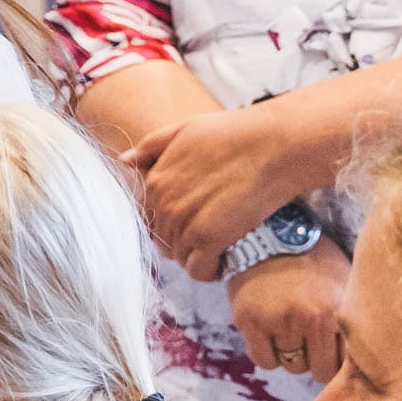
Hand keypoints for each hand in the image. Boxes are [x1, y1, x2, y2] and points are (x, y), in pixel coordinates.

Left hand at [126, 106, 303, 270]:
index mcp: (156, 181)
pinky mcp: (209, 239)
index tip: (193, 221)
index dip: (170, 223)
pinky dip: (209, 270)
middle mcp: (164, 204)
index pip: (149, 218)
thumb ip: (152, 146)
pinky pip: (198, 270)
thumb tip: (124, 161)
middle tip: (210, 236)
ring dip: (197, 257)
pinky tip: (224, 261)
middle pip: (164, 240)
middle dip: (183, 242)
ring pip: (180, 257)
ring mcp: (185, 222)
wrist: (277, 146)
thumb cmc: (236, 134)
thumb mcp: (186, 129)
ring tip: (220, 247)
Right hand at [228, 241, 348, 382]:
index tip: (336, 348)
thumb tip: (370, 353)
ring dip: (294, 354)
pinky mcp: (248, 321)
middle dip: (318, 359)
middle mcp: (306, 318)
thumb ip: (353, 317)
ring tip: (293, 331)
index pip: (345, 362)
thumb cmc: (314, 259)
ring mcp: (275, 320)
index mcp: (335, 310)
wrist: (269, 233)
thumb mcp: (345, 282)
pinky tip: (273, 335)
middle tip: (314, 341)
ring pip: (292, 365)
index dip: (342, 358)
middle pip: (318, 370)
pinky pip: (264, 360)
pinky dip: (269, 354)